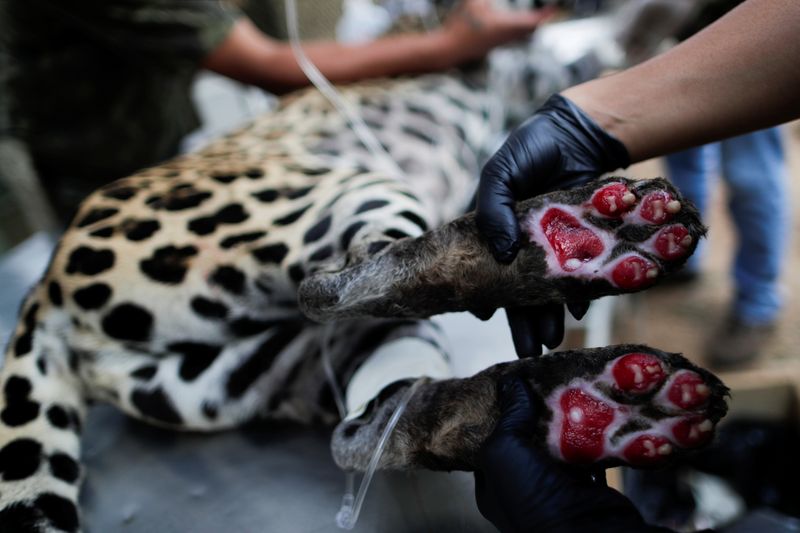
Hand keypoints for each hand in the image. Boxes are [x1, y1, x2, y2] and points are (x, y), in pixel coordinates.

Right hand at [439, 0, 553, 65]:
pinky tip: (516, 22)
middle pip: (532, 29)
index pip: (534, 20)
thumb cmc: (460, 25)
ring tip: (536, 15)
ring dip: (531, 24)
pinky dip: (520, 29)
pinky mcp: (493, 44)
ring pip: (523, 34)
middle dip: (541, 18)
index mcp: (506, 25)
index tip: (554, 6)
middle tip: (548, 9)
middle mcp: (507, 35)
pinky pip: (514, 37)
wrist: (450, 49)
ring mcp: (500, 42)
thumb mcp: (472, 1)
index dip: (546, 13)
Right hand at [475, 94, 629, 356]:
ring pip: (549, 289)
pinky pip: (582, 275)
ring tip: (549, 344)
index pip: (485, 270)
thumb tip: (500, 254)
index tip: (483, 315)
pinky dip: (581, 294)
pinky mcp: (584, 243)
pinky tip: (578, 312)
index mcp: (496, 230)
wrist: (580, 132)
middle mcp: (524, 243)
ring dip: (549, 316)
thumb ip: (493, 209)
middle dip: (522, 321)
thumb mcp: (500, 172)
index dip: (484, 294)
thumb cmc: (532, 148)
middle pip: (519, 289)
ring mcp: (555, 245)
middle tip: (526, 350)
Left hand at [475, 377, 667, 532]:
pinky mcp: (589, 487)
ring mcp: (558, 488)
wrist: (586, 532)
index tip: (512, 386)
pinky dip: (592, 437)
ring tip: (569, 389)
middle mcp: (524, 489)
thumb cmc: (532, 497)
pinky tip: (593, 412)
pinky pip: (589, 455)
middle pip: (529, 440)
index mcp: (495, 485)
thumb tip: (510, 382)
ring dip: (567, 422)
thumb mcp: (504, 450)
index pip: (493, 442)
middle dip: (537, 414)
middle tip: (543, 383)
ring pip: (560, 446)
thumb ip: (508, 416)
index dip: (501, 414)